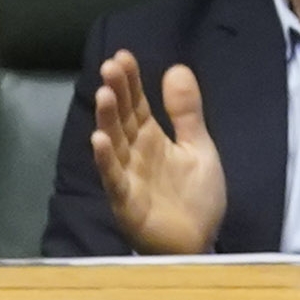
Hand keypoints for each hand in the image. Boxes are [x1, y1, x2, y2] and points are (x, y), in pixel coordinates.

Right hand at [89, 53, 228, 256]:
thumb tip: (176, 68)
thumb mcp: (199, 147)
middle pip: (122, 120)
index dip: (130, 82)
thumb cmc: (197, 199)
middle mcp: (135, 156)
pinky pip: (115, 181)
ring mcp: (129, 180)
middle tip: (110, 66)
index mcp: (152, 140)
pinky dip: (106, 162)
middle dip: (116, 93)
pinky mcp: (128, 205)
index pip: (135, 105)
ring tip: (103, 94)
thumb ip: (187, 112)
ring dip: (106, 121)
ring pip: (114, 146)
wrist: (201, 243)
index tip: (123, 56)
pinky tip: (98, 141)